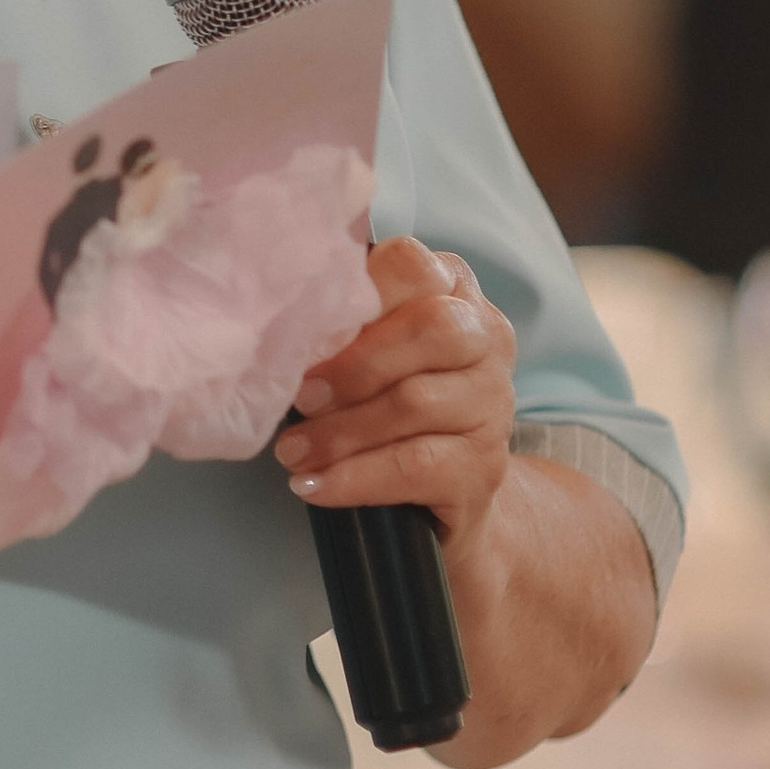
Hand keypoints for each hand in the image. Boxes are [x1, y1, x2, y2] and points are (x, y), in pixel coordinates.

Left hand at [272, 239, 516, 556]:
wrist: (437, 501)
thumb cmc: (384, 405)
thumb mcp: (366, 352)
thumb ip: (342, 327)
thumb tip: (276, 328)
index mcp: (453, 291)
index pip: (413, 267)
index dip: (357, 297)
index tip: (304, 332)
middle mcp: (485, 340)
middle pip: (432, 328)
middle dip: (354, 365)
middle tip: (301, 398)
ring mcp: (493, 405)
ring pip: (416, 402)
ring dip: (340, 431)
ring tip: (292, 451)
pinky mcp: (483, 468)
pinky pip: (416, 466)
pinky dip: (355, 476)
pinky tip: (315, 485)